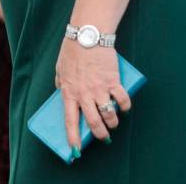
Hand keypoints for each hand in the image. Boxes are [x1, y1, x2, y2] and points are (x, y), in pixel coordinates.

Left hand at [55, 37, 131, 152]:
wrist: (88, 34)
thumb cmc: (72, 50)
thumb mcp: (60, 67)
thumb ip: (60, 82)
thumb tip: (60, 91)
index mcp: (70, 91)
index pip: (70, 120)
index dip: (73, 137)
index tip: (75, 150)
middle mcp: (84, 94)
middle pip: (93, 123)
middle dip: (100, 135)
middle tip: (104, 138)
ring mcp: (99, 89)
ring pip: (109, 116)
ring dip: (113, 123)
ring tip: (114, 122)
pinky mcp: (113, 81)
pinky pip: (122, 101)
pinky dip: (125, 107)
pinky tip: (124, 108)